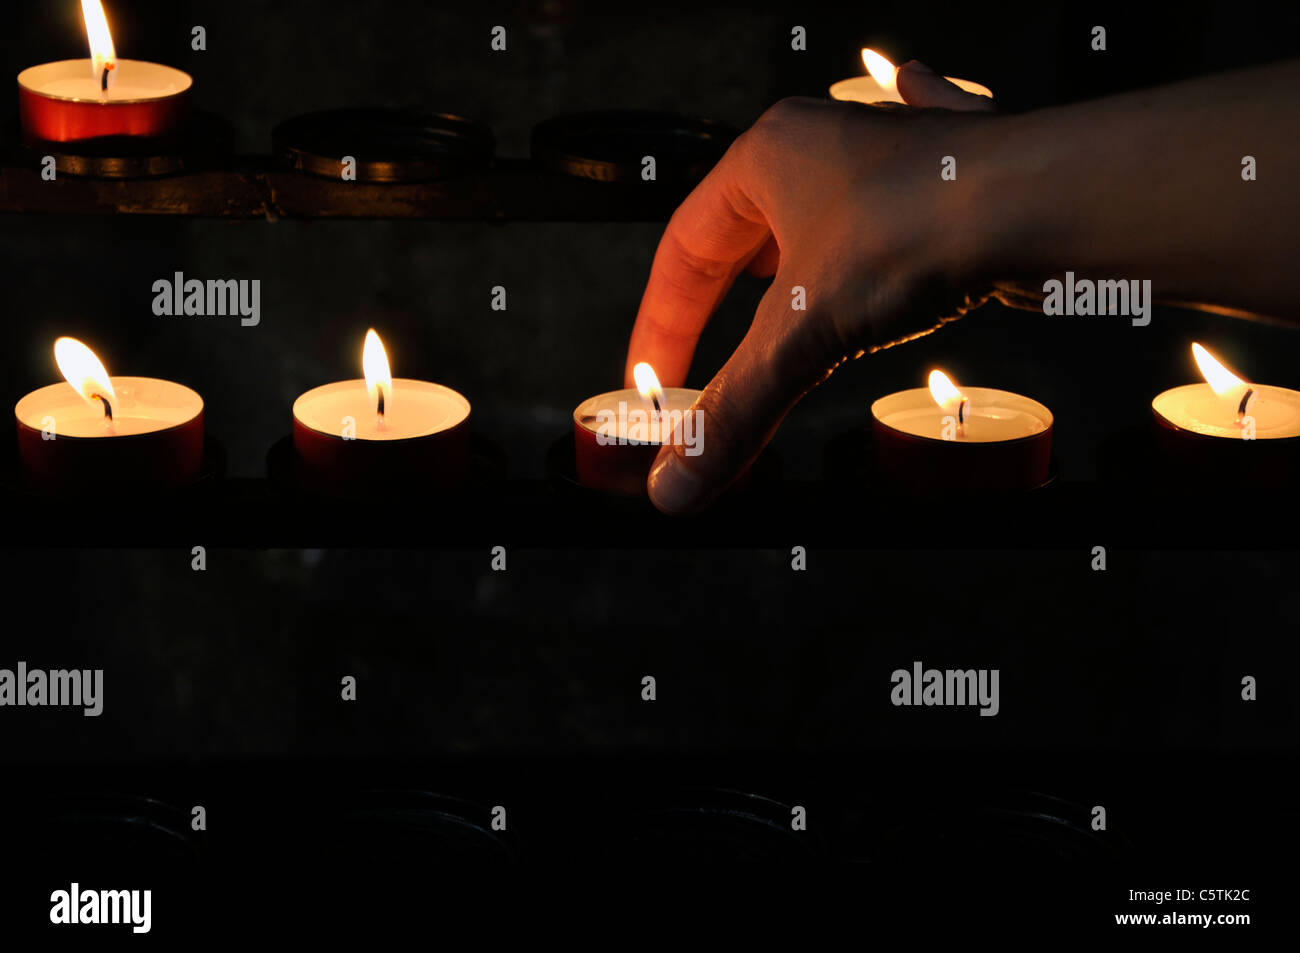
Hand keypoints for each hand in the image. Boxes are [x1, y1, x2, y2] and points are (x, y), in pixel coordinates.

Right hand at [625, 62, 996, 513]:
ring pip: (818, 223)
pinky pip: (896, 208)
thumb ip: (735, 412)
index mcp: (768, 158)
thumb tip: (674, 486)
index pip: (683, 250)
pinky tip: (879, 221)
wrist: (1050, 198)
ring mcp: (891, 161)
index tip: (656, 382)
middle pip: (746, 238)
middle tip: (709, 359)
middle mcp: (825, 148)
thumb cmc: (923, 228)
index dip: (661, 323)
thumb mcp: (804, 335)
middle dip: (723, 300)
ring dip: (795, 269)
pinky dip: (885, 222)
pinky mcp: (948, 187)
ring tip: (779, 318)